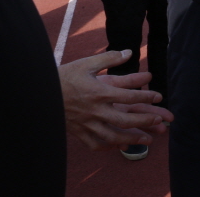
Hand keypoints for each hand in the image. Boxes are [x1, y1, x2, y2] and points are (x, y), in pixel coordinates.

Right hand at [59, 49, 173, 150]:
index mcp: (99, 92)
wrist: (39, 93)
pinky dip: (109, 147)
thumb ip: (110, 58)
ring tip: (147, 139)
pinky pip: (95, 144)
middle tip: (160, 120)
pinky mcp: (78, 132)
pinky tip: (120, 146)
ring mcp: (87, 124)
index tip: (158, 96)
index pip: (129, 96)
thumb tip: (129, 52)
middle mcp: (95, 110)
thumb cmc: (64, 76)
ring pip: (113, 136)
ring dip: (132, 138)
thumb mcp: (87, 63)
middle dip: (145, 120)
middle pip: (125, 119)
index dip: (146, 96)